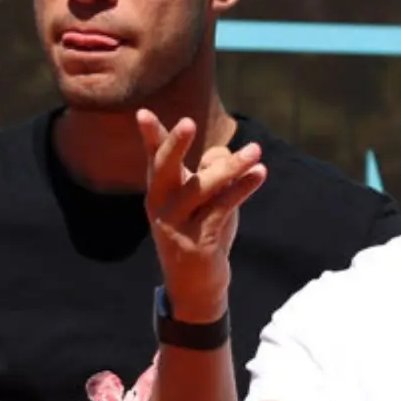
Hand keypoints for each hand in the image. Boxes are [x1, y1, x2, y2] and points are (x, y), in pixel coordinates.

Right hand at [137, 109, 266, 322]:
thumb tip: (225, 153)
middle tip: (188, 122)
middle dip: (175, 145)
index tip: (142, 112)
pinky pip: (221, 209)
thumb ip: (211, 173)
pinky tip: (259, 175)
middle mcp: (161, 208)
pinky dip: (242, 189)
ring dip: (232, 167)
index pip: (154, 159)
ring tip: (256, 150)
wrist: (195, 288)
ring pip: (202, 188)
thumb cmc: (200, 235)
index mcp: (158, 194)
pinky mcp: (198, 243)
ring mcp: (177, 226)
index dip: (150, 136)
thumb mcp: (204, 202)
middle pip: (165, 170)